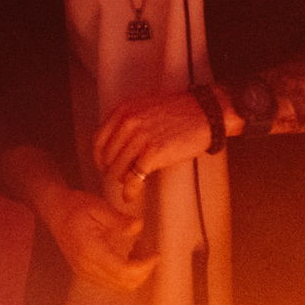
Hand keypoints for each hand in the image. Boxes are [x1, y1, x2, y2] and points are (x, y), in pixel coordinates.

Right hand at [33, 184, 157, 292]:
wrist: (55, 212)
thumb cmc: (76, 207)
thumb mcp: (99, 207)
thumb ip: (119, 219)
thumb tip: (138, 226)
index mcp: (90, 250)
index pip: (122, 271)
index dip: (143, 268)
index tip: (155, 255)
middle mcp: (86, 267)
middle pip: (122, 284)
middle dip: (142, 272)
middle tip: (151, 254)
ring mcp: (85, 273)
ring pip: (118, 286)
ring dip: (135, 275)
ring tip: (141, 253)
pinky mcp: (86, 273)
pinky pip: (111, 283)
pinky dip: (125, 275)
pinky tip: (130, 257)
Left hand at [92, 90, 220, 199]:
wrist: (205, 113)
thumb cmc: (179, 112)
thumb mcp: (145, 109)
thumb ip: (128, 122)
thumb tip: (116, 146)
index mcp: (123, 111)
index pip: (98, 140)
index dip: (99, 158)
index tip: (104, 166)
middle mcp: (127, 123)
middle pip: (107, 156)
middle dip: (110, 171)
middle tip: (118, 178)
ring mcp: (140, 138)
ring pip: (118, 168)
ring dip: (122, 181)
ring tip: (129, 185)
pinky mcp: (153, 153)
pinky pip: (134, 177)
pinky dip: (131, 190)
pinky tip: (132, 195)